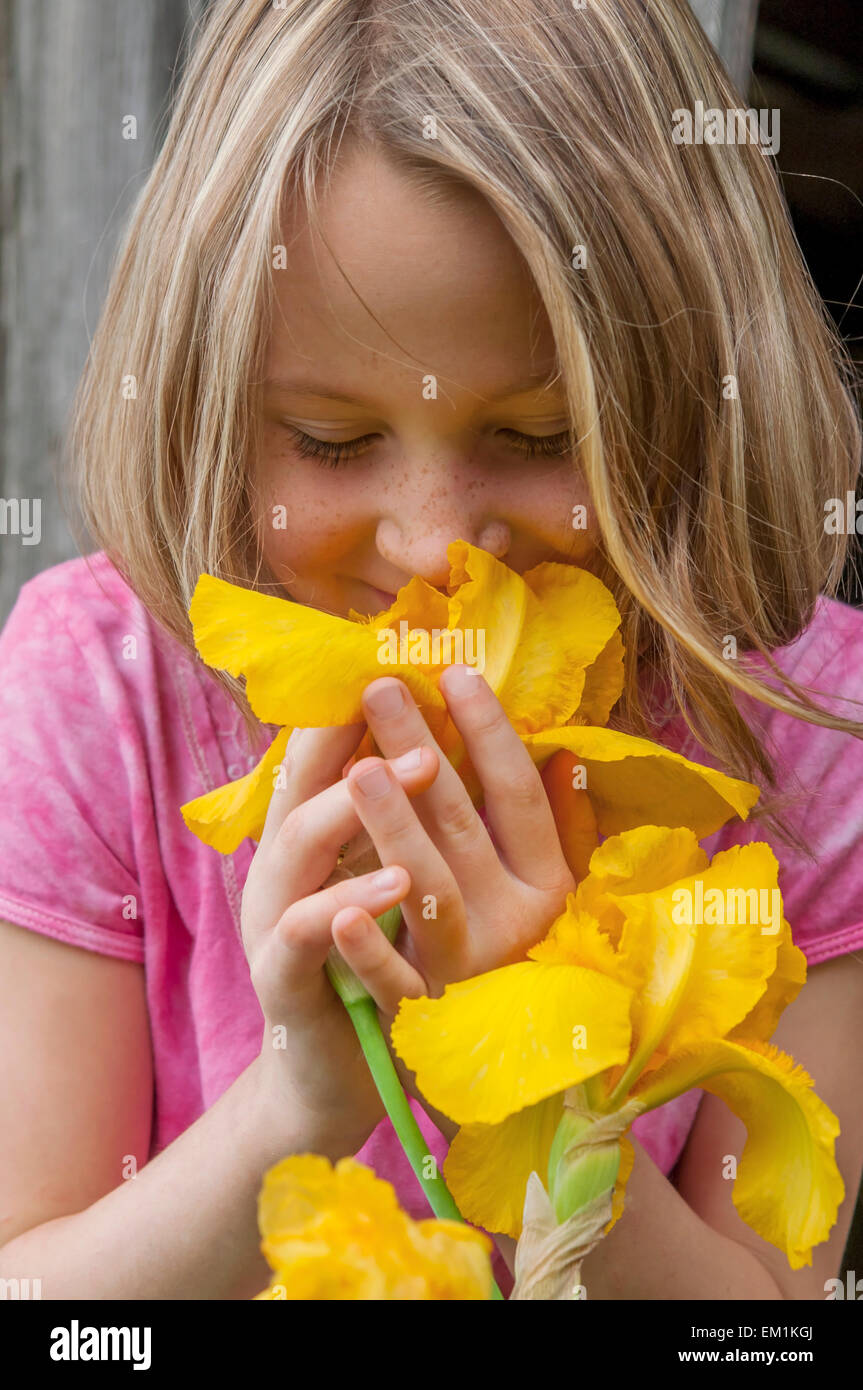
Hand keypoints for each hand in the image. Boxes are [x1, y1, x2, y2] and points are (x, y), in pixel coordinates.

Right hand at [242, 718, 439, 1157]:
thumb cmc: (374, 963)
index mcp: (314, 831)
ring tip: (417, 768)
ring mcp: (277, 917)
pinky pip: (308, 935)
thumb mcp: (394, 878)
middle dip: (367, 733)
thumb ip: (416, 818)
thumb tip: (472, 741)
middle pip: (318, 783)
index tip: (412, 652)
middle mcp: (287, 863)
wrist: (330, 1074)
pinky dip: (346, 907)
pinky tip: (389, 885)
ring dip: (356, 804)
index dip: (364, 700)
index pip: (329, 749)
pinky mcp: (284, 979)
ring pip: (303, 845)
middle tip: (411, 691)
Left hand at [331, 665, 576, 1022]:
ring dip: (394, 829)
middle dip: (419, 751)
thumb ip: (552, 826)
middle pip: (462, 826)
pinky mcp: (424, 1020)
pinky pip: (397, 982)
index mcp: (544, 888)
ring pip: (430, 891)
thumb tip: (561, 750)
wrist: (478, 1076)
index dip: (489, 730)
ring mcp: (467, 973)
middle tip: (380, 686)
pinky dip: (372, 948)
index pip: (516, 794)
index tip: (453, 668)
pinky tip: (341, 908)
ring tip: (357, 767)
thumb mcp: (538, 893)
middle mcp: (513, 926)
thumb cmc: (501, 954)